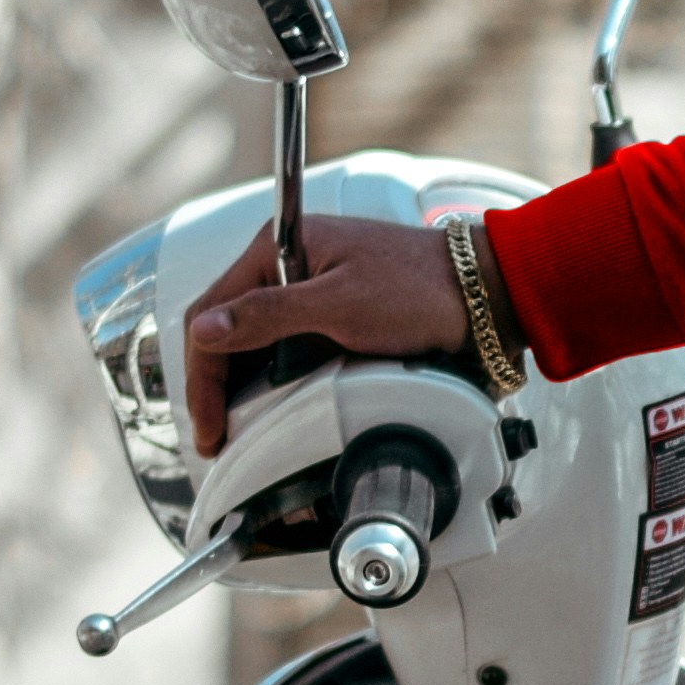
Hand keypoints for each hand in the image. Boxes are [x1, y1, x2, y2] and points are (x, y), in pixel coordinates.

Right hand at [181, 211, 472, 455]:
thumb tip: (205, 330)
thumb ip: (268, 316)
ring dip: (240, 385)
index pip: (211, 312)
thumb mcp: (339, 305)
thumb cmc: (421, 288)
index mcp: (278, 246)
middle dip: (215, 386)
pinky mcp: (330, 312)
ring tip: (236, 431)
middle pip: (227, 328)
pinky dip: (271, 379)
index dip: (202, 376)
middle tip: (216, 438)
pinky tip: (270, 408)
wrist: (482, 294)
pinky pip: (285, 346)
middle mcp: (287, 263)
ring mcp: (308, 287)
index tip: (208, 424)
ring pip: (254, 341)